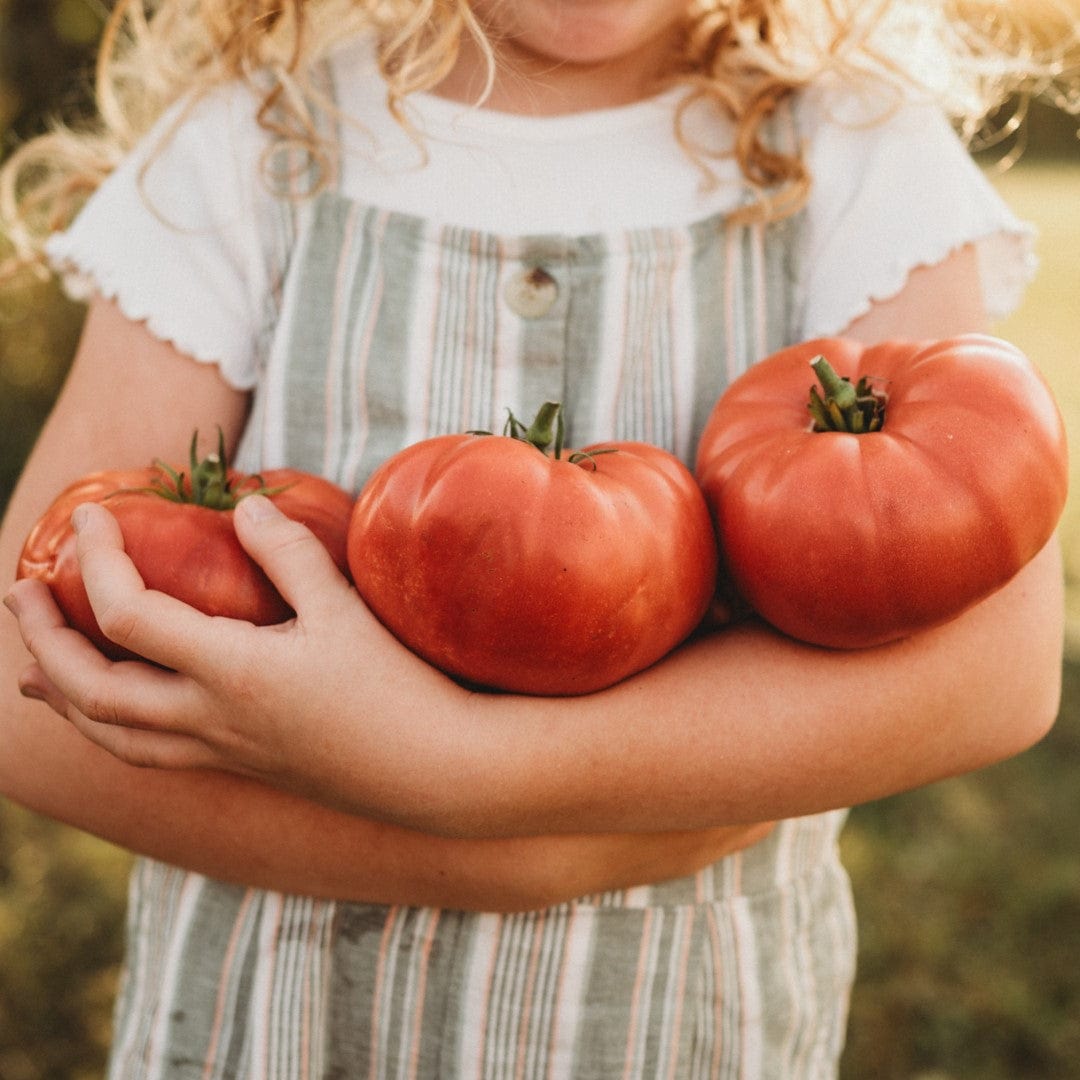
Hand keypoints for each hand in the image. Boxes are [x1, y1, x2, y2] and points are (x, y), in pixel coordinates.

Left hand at [7, 496, 461, 807]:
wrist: (433, 771)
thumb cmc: (396, 688)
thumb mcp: (345, 610)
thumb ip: (287, 554)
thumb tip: (243, 508)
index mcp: (231, 673)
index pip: (128, 616)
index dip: (97, 560)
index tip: (92, 516)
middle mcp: (209, 721)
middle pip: (91, 691)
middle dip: (43, 640)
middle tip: (20, 593)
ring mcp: (220, 752)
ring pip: (109, 736)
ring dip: (61, 694)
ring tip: (35, 666)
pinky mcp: (238, 766)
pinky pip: (145, 754)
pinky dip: (106, 728)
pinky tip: (113, 713)